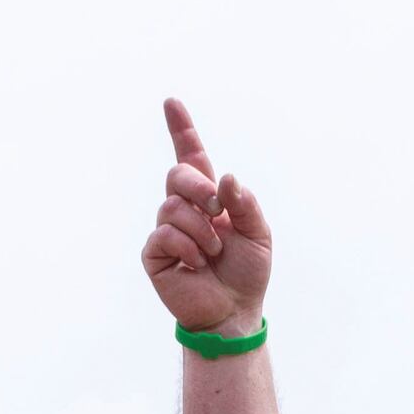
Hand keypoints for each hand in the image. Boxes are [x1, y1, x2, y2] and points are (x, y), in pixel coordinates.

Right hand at [142, 98, 271, 332]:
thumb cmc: (246, 272)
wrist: (234, 311)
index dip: (181, 129)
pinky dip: (188, 248)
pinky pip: (164, 235)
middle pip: (177, 176)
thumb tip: (225, 179)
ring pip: (173, 208)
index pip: (190, 156)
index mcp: (209, 198)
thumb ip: (245, 203)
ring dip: (201, 230)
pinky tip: (198, 265)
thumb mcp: (258, 233)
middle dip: (199, 189)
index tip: (171, 102)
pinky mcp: (154, 254)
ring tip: (213, 253)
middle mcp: (183, 209)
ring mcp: (166, 230)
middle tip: (218, 213)